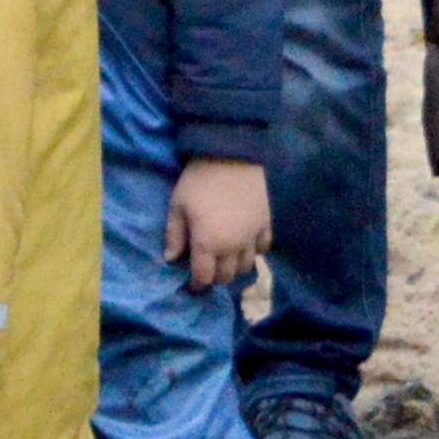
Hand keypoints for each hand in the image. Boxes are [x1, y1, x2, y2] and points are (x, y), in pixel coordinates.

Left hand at [166, 157, 273, 290]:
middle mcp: (233, 247)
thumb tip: (170, 258)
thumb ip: (174, 234)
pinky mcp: (267, 224)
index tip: (191, 282)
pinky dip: (254, 252)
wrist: (234, 154)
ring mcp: (252, 237)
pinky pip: (263, 248)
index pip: (204, 277)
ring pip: (247, 267)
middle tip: (207, 268)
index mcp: (208, 243)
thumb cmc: (200, 180)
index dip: (196, 284)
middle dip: (215, 277)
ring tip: (225, 259)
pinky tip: (245, 244)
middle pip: (226, 277)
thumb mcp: (178, 204)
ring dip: (234, 268)